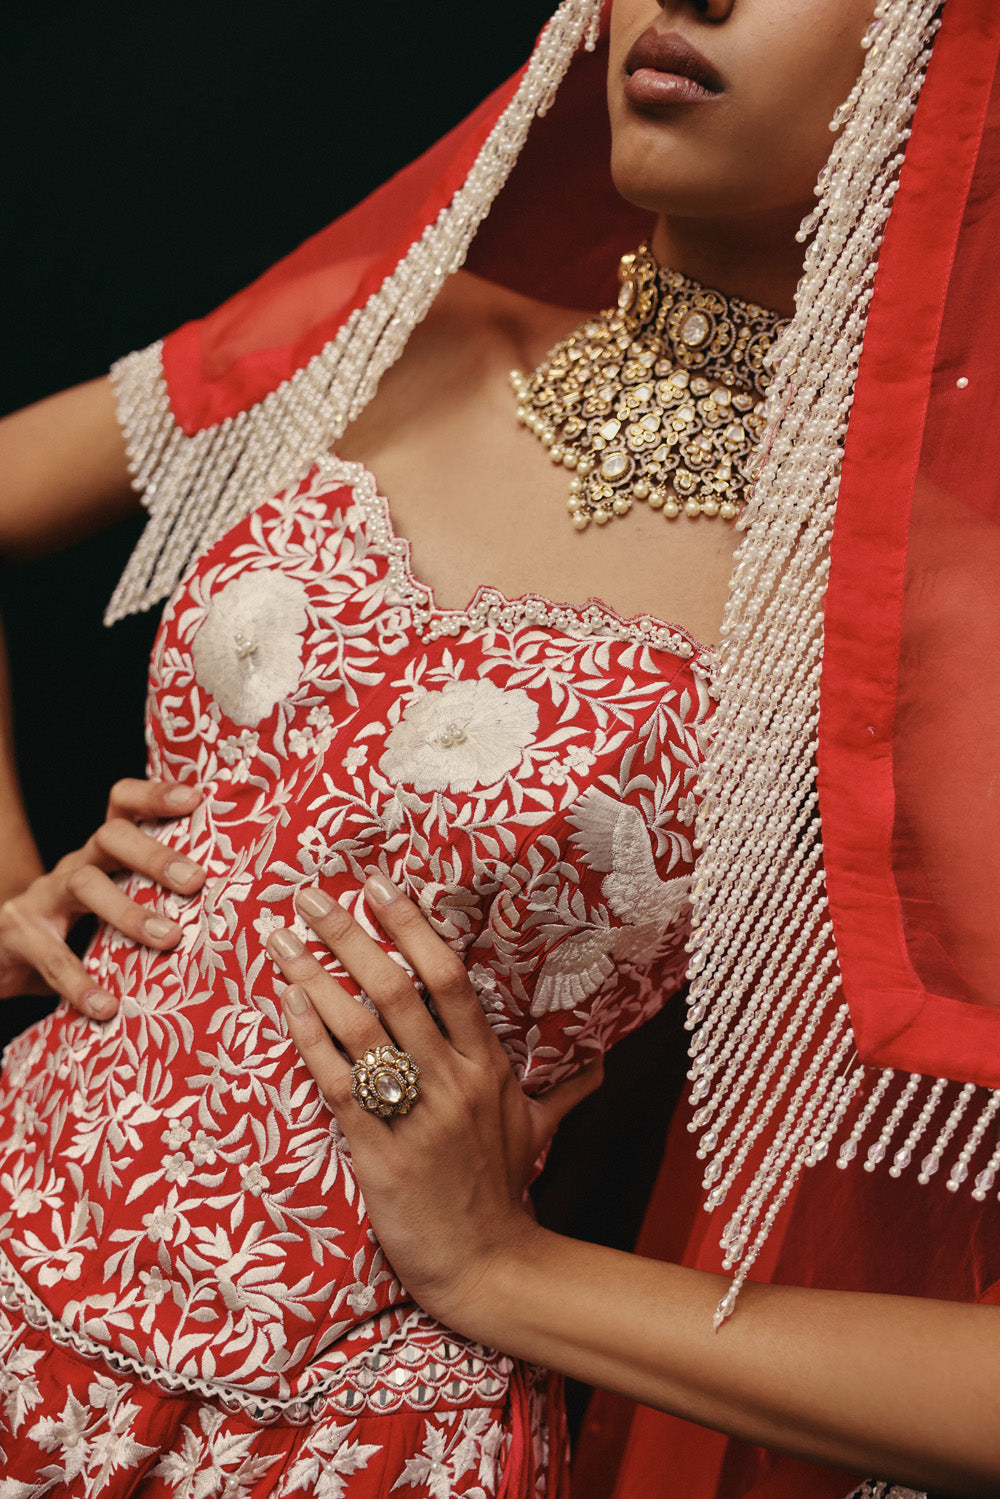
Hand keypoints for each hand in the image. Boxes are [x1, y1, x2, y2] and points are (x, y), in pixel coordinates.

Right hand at [0, 778, 205, 1020]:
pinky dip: (81, 982)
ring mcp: (42, 896)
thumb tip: (233, 920)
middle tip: (195, 881)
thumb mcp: (115, 910)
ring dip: (128, 911)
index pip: (123, 805)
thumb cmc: (75, 932)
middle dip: (154, 855)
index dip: (154, 795)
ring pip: (84, 884)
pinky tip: (106, 1006)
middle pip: (110, 835)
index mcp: (102, 854)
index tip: (195, 799)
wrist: (3, 956)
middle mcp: (74, 864)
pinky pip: (52, 956)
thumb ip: (158, 907)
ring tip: (167, 939)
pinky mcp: (19, 934)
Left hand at [273, 874, 602, 1324]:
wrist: (487, 1265)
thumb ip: (564, 1085)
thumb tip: (603, 1059)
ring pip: (360, 1025)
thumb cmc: (504, 1190)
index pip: (451, 977)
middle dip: (349, 935)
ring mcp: (414, 1112)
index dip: (413, 926)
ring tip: (281, 941)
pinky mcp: (376, 1146)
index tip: (379, 885)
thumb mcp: (538, 1129)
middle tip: (311, 897)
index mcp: (488, 1064)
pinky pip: (337, 1078)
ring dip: (314, 976)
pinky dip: (310, 1036)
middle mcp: (453, 1078)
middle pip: (397, 987)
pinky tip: (288, 1003)